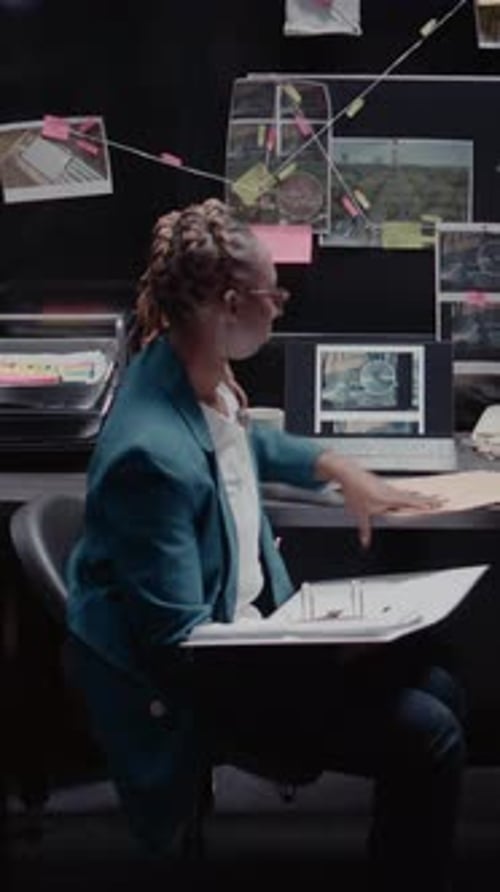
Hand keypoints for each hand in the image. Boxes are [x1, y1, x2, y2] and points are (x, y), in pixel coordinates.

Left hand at [315, 451, 441, 548]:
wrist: (348, 473)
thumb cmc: (355, 491)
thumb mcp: (360, 514)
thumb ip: (365, 530)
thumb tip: (365, 543)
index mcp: (389, 498)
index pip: (412, 502)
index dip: (426, 504)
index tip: (438, 505)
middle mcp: (392, 492)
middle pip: (415, 497)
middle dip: (430, 499)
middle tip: (444, 500)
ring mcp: (389, 487)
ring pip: (409, 493)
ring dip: (421, 496)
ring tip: (434, 498)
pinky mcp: (385, 485)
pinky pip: (401, 491)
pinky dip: (410, 493)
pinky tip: (411, 495)